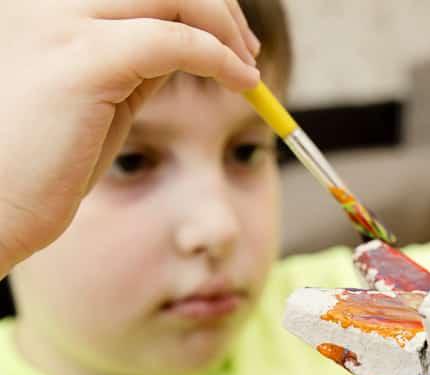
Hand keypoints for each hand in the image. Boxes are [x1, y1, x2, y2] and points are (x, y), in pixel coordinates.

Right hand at [0, 0, 261, 275]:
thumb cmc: (40, 162)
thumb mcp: (95, 93)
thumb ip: (133, 58)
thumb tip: (191, 41)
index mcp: (45, 5)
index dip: (196, 0)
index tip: (231, 35)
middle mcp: (45, 1)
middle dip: (216, 6)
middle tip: (247, 51)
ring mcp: (58, 24)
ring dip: (223, 25)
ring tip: (247, 69)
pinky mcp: (81, 63)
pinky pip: (173, 41)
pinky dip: (219, 57)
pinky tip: (244, 84)